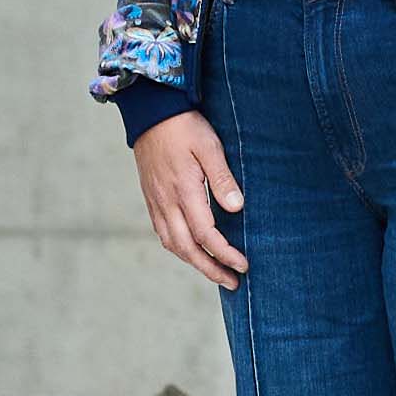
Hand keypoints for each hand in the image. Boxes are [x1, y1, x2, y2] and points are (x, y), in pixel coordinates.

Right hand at [132, 110, 249, 283]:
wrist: (151, 113)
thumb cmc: (185, 127)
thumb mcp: (209, 146)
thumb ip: (222, 178)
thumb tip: (237, 208)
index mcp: (183, 191)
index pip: (206, 234)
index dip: (225, 254)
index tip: (243, 265)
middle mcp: (166, 202)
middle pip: (187, 248)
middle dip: (210, 269)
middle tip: (232, 282)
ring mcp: (156, 202)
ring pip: (172, 244)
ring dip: (194, 263)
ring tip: (214, 272)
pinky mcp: (151, 199)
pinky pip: (162, 233)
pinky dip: (178, 248)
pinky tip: (191, 251)